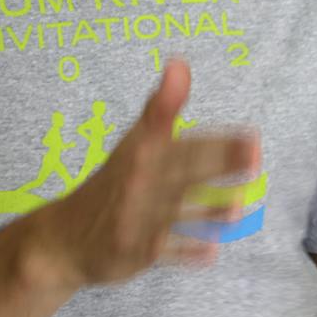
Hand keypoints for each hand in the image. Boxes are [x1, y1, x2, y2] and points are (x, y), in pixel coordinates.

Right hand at [32, 58, 260, 286]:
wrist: (62, 239)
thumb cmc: (114, 185)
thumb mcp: (134, 144)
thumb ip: (161, 109)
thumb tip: (179, 63)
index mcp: (141, 152)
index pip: (178, 139)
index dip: (214, 137)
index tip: (252, 134)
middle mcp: (138, 182)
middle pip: (183, 171)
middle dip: (217, 163)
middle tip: (254, 156)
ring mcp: (135, 219)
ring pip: (176, 213)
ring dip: (207, 212)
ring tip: (238, 208)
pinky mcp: (135, 251)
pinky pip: (164, 252)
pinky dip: (185, 253)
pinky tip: (212, 253)